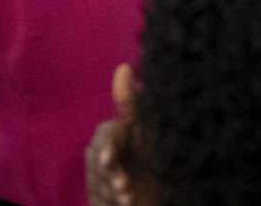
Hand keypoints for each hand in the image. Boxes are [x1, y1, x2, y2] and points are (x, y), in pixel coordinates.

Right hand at [86, 64, 145, 205]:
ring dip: (111, 193)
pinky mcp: (99, 198)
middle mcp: (103, 155)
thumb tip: (123, 67)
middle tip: (123, 185)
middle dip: (109, 176)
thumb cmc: (155, 155)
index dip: (105, 148)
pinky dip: (109, 205)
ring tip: (128, 199)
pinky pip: (97, 200)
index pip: (103, 137)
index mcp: (114, 134)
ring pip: (96, 184)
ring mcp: (99, 178)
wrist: (164, 189)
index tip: (109, 159)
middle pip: (96, 163)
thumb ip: (130, 103)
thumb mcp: (147, 129)